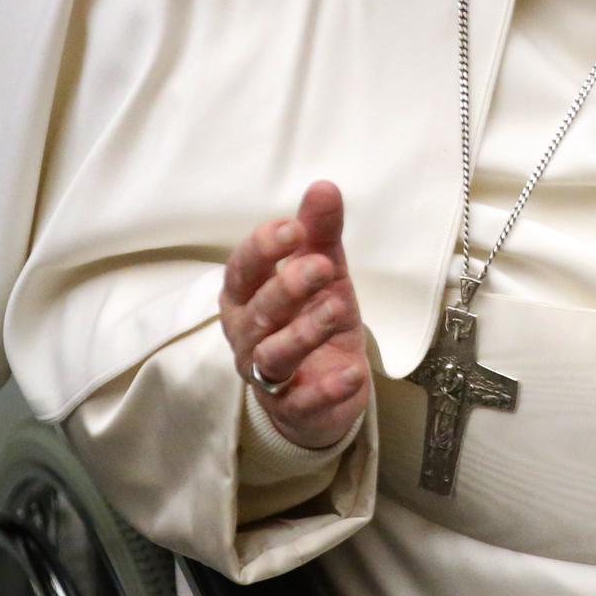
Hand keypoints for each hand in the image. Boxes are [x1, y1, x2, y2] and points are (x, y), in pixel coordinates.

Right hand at [217, 180, 371, 449]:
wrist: (323, 390)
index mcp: (245, 297)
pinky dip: (328, 388)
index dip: (263, 249)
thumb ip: (320, 233)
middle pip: (258, 312)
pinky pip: (304, 401)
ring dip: (305, 332)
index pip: (242, 270)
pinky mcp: (294, 408)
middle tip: (321, 266)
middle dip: (287, 288)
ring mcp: (267, 376)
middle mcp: (247, 336)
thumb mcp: (322, 272)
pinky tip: (354, 372)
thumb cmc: (312, 319)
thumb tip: (324, 187)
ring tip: (337, 307)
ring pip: (275, 355)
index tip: (294, 227)